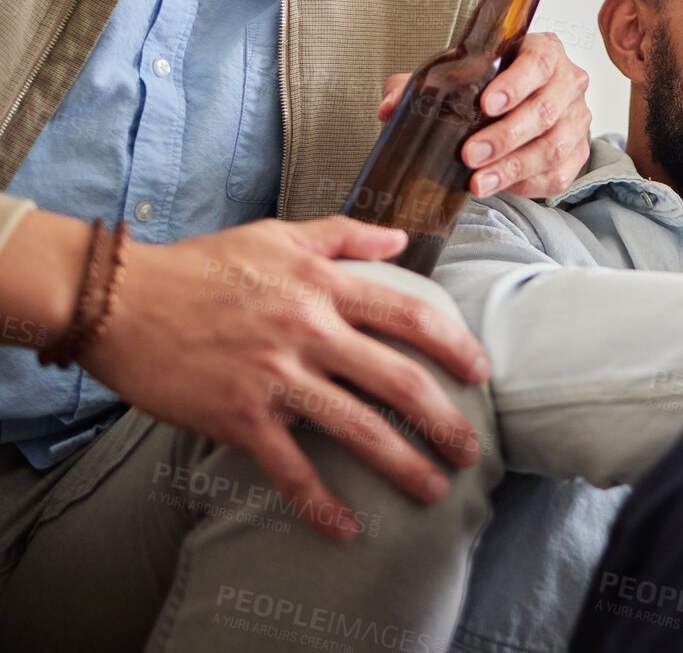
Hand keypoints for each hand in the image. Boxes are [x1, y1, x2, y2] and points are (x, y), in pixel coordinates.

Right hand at [78, 217, 492, 541]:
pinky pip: (289, 468)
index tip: (481, 373)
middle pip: (398, 380)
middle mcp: (311, 331)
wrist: (121, 299)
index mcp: (325, 286)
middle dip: (443, 420)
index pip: (410, 317)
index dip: (454, 346)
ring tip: (433, 491)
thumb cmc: (202, 264)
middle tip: (472, 449)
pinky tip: (345, 529)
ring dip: (402, 465)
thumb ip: (344, 232)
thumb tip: (400, 238)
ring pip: (356, 427)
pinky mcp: (239, 416)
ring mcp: (276, 376)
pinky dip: (319, 504)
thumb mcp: (279, 234)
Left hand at [379, 31, 591, 198]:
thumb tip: (389, 106)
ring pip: (554, 146)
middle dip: (505, 136)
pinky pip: (559, 173)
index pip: (537, 62)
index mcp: (544, 51)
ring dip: (513, 166)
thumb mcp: (457, 77)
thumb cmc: (492, 86)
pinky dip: (528, 183)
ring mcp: (577, 119)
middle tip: (470, 153)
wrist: (523, 104)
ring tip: (479, 180)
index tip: (486, 105)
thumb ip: (421, 86)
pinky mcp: (578, 152)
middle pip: (544, 110)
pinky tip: (501, 185)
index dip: (514, 84)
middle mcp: (568, 83)